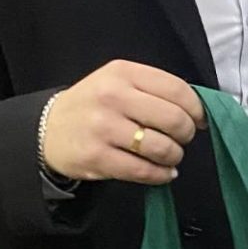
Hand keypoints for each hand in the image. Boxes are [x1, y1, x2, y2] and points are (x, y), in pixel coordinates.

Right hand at [41, 62, 204, 185]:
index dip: (197, 109)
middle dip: (186, 134)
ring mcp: (104, 128)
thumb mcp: (118, 82)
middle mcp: (113, 96)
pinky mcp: (97, 157)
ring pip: (162, 147)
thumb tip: (198, 112)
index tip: (199, 120)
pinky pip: (143, 171)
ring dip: (174, 156)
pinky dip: (161, 174)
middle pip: (174, 119)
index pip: (177, 89)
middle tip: (181, 139)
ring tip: (169, 156)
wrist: (48, 129)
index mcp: (123, 73)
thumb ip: (154, 89)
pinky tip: (162, 172)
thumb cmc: (94, 105)